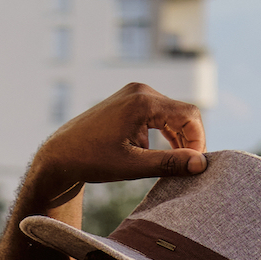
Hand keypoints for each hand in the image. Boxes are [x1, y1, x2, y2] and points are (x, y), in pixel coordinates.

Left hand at [33, 82, 206, 203]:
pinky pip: (156, 116)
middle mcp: (140, 91)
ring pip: (170, 115)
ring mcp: (133, 95)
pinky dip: (161, 135)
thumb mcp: (132, 166)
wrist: (59, 155)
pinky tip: (154, 155)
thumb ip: (168, 163)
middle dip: (187, 140)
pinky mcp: (127, 103)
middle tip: (186, 168)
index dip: (198, 140)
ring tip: (172, 164)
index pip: (189, 114)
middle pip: (181, 113)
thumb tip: (201, 164)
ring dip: (175, 139)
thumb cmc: (91, 160)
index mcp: (143, 101)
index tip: (194, 165)